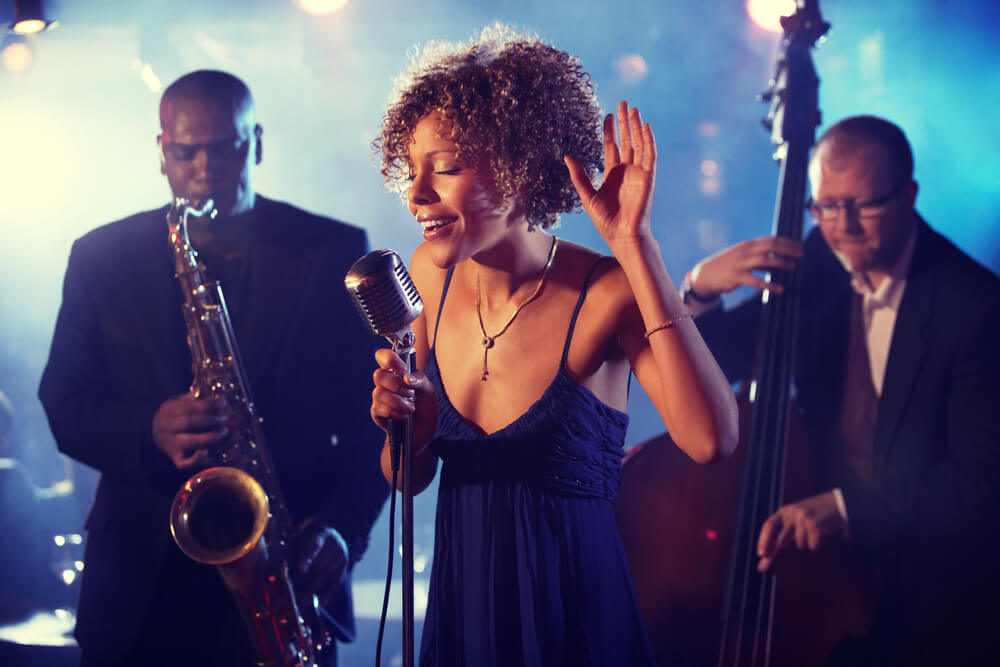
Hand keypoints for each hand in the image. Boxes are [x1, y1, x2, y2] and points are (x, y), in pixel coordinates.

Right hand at [151, 393, 227, 468]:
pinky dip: (196, 458)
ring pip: (190, 441)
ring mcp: (171, 444)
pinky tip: (206, 451)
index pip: (190, 406)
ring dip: (210, 437)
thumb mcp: (179, 403)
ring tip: (224, 431)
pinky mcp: (176, 458)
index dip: (208, 405)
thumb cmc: (175, 416)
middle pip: (189, 423)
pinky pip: (184, 462)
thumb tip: (218, 397)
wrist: (155, 434)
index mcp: (168, 410)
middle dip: (210, 420)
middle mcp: (167, 427)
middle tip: (225, 418)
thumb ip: (195, 399)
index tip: (223, 403)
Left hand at [293, 520, 347, 608]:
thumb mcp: (300, 535)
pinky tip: (321, 603)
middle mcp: (335, 543)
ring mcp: (342, 554)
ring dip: (312, 590)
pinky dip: (328, 593)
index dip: (307, 558)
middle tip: (291, 594)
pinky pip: (336, 581)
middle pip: (321, 565)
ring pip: (327, 575)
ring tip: (300, 602)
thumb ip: (292, 548)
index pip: (314, 545)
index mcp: (322, 531)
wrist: (331, 529)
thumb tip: (280, 566)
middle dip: (305, 581)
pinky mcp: (344, 565)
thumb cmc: (309, 533)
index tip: (300, 570)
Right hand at [370, 348, 437, 451]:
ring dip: (397, 401)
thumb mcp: (429, 392)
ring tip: (410, 409)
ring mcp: (380, 398)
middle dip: (395, 385)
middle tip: (410, 394)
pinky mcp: (377, 413)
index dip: (389, 358)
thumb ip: (420, 380)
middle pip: (378, 375)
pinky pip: (378, 408)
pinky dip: (393, 412)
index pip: (384, 357)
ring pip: (378, 393)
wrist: (423, 434)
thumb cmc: (426, 410)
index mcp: (398, 373)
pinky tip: (402, 417)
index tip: (401, 369)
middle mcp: (387, 384)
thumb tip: (406, 378)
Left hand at [565, 100, 655, 246]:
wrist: (622, 235)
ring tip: (633, 109)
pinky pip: (649, 155)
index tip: (607, 115)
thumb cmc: (605, 220)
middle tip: (623, 103)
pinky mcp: (648, 177)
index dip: (609, 131)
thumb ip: (579, 176)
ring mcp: (638, 172)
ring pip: (639, 144)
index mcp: (612, 173)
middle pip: (626, 140)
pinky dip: (649, 141)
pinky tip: (645, 127)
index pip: (611, 146)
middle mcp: (626, 170)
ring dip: (636, 127)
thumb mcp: (587, 195)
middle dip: (624, 122)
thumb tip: (567, 156)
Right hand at [690, 236, 802, 300]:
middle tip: (801, 254)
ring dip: (780, 262)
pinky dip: (769, 285)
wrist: (705, 275)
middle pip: (770, 246)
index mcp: (747, 245)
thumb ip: (759, 257)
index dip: (787, 241)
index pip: (771, 239)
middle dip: (788, 249)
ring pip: (764, 260)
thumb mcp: (742, 257)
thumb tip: (778, 259)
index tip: (800, 245)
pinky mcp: (736, 277)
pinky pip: (756, 281)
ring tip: (793, 267)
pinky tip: (779, 289)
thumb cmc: (727, 265)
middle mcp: (745, 252)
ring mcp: (740, 264)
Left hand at [757, 490, 848, 571]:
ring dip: (806, 545)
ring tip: (813, 534)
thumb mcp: (796, 522)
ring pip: (800, 545)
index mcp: (784, 512)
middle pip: (780, 539)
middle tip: (762, 567)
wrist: (837, 503)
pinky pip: (812, 546)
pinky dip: (817, 545)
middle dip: (772, 555)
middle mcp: (791, 512)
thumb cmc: (814, 516)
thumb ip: (784, 537)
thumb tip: (766, 559)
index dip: (763, 540)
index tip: (761, 554)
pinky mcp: (814, 524)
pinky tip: (822, 536)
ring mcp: (802, 517)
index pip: (769, 525)